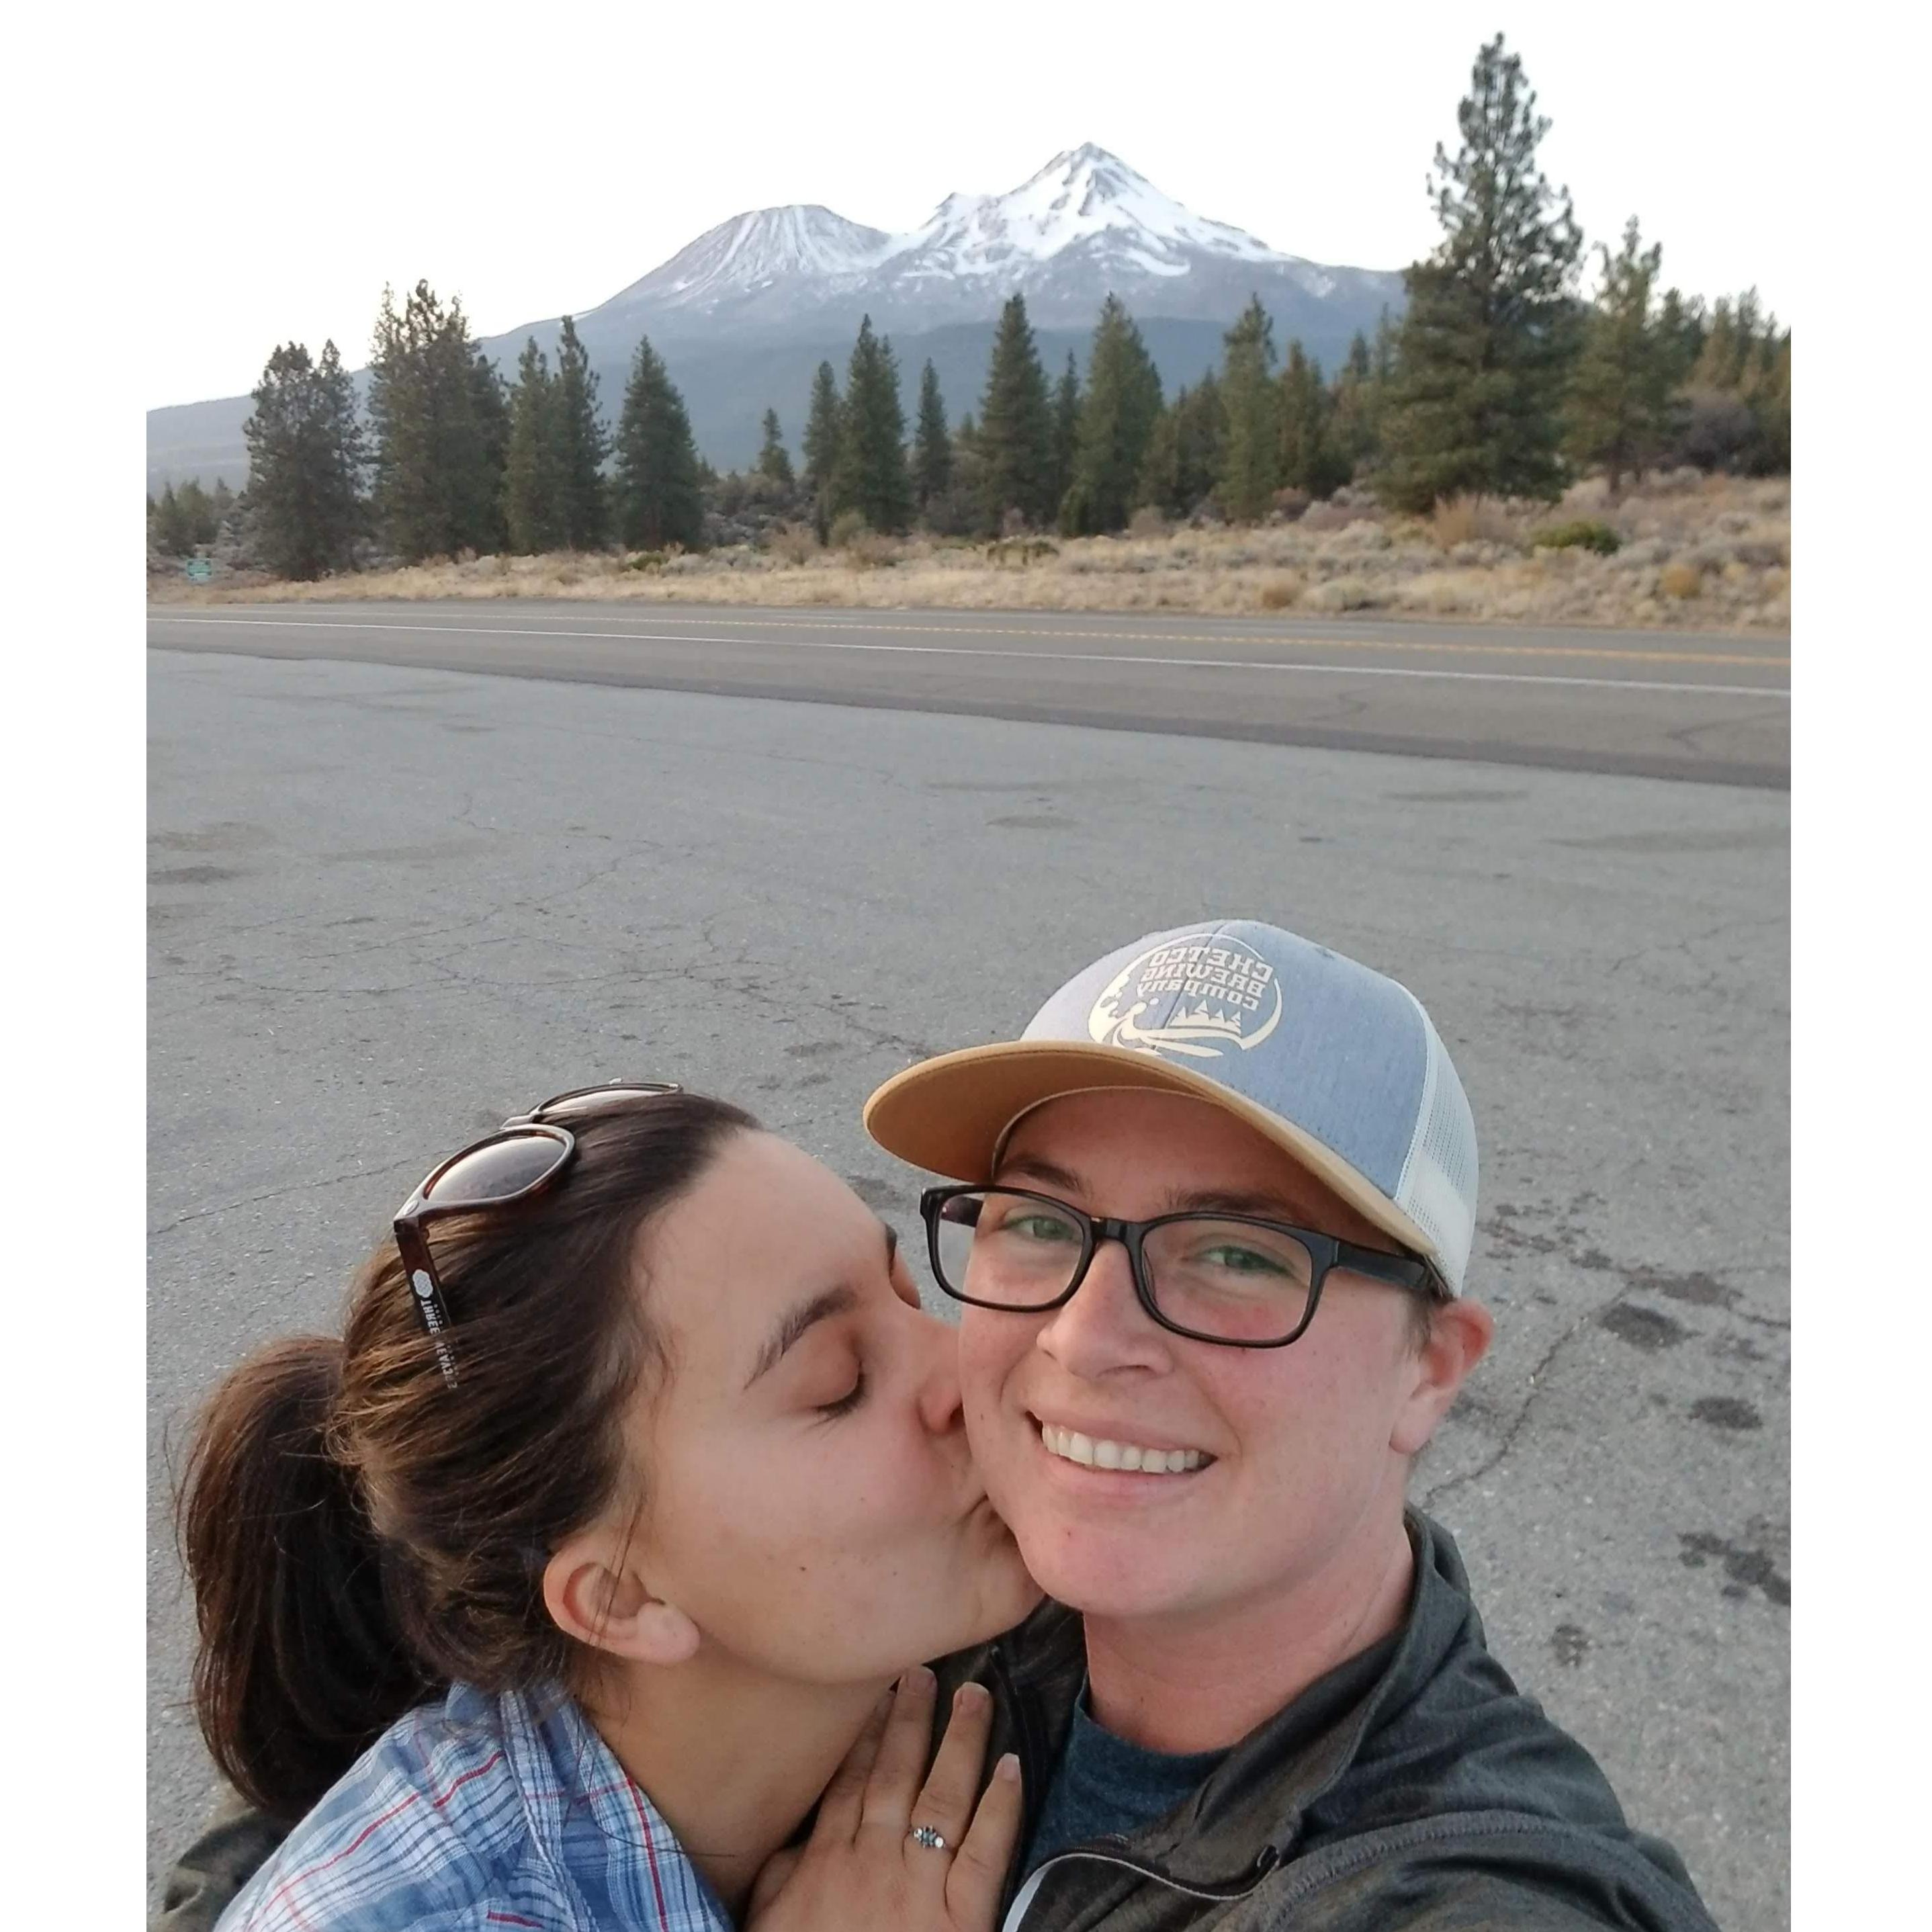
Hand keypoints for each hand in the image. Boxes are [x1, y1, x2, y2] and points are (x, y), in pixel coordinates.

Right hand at [746, 1666, 1022, 1931]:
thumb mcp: (771, 1924)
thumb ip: (783, 1875)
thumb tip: (792, 1831)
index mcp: (826, 1862)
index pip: (849, 1780)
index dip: (867, 1731)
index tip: (880, 1689)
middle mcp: (873, 1861)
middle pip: (894, 1773)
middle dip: (912, 1718)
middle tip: (926, 1669)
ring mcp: (919, 1887)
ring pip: (942, 1796)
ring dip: (960, 1742)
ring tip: (977, 1694)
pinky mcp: (962, 1919)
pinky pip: (984, 1851)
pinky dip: (1001, 1806)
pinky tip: (1013, 1767)